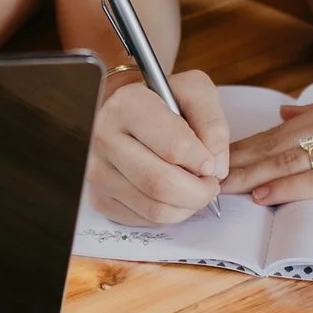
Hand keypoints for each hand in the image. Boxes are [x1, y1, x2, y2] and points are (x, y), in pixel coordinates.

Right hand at [85, 64, 229, 224]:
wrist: (131, 114)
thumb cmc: (165, 102)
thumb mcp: (195, 92)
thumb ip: (212, 122)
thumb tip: (215, 166)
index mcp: (127, 105)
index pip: (174, 148)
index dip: (202, 161)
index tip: (210, 162)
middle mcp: (104, 138)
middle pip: (161, 184)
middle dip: (198, 192)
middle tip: (210, 184)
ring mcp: (97, 171)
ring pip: (155, 208)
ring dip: (186, 206)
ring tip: (194, 188)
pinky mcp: (99, 198)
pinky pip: (144, 220)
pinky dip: (169, 214)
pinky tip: (173, 194)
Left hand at [224, 94, 312, 212]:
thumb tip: (289, 115)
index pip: (278, 130)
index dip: (242, 147)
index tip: (213, 160)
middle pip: (274, 145)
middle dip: (234, 162)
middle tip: (198, 176)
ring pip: (289, 162)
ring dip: (249, 177)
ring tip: (217, 189)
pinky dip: (285, 189)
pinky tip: (262, 198)